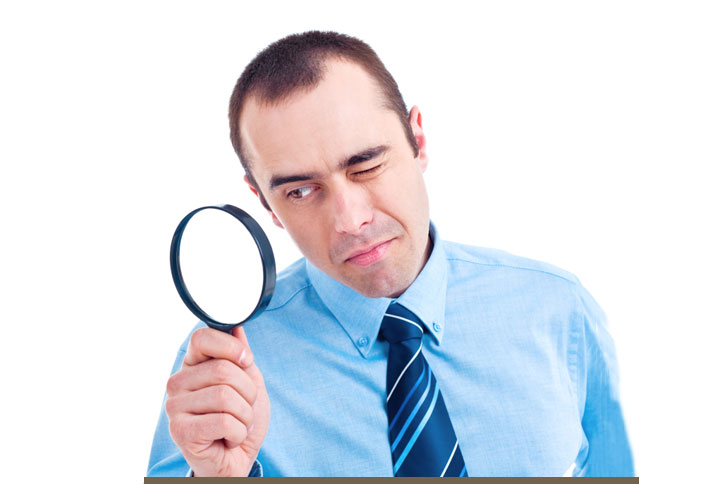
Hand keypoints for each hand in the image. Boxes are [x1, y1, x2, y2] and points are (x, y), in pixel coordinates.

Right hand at [165, 326, 269, 476]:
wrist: (237, 459)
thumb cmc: (241, 420)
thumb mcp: (249, 382)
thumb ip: (241, 356)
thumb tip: (237, 327)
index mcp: (192, 366)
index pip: (203, 337)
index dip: (231, 347)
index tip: (245, 361)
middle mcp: (177, 383)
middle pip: (223, 369)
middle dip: (248, 392)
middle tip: (243, 408)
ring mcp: (175, 408)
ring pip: (225, 396)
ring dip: (245, 415)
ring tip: (237, 424)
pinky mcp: (180, 431)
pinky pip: (223, 421)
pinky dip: (238, 432)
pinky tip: (229, 438)